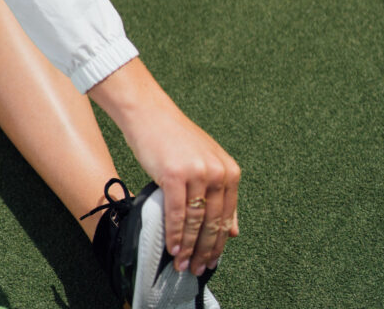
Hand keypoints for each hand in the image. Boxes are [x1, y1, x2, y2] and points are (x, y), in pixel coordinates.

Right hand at [90, 59, 239, 275]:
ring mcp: (198, 172)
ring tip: (182, 264)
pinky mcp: (175, 174)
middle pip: (214, 223)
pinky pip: (178, 212)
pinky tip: (172, 247)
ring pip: (197, 221)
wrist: (149, 113)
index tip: (211, 261)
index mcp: (229, 170)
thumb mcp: (206, 162)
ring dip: (189, 248)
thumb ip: (221, 195)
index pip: (227, 217)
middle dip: (205, 251)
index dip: (219, 243)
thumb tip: (234, 230)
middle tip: (196, 269)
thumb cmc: (174, 138)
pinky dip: (175, 234)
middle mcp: (218, 171)